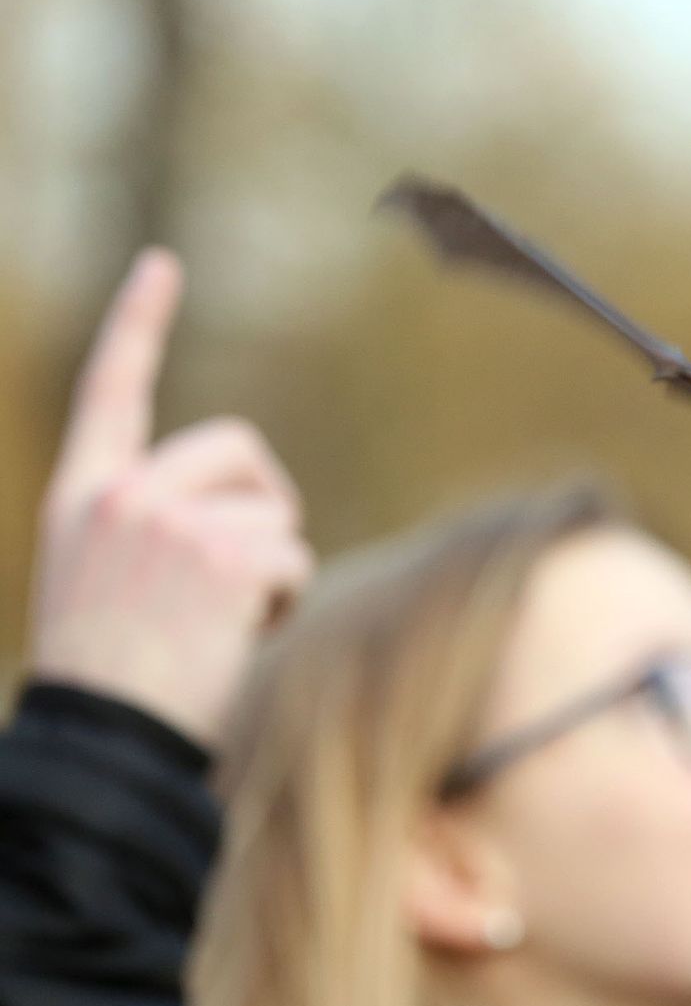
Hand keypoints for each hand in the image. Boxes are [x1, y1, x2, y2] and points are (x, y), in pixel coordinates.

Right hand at [29, 249, 311, 745]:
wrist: (105, 740)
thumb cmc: (115, 682)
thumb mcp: (103, 582)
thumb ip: (153, 529)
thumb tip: (247, 515)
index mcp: (82, 495)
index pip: (111, 391)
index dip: (138, 323)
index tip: (161, 265)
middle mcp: (122, 493)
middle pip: (240, 450)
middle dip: (261, 506)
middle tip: (229, 583)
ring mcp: (169, 518)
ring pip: (276, 515)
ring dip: (269, 572)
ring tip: (212, 626)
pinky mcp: (221, 552)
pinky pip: (293, 556)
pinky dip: (283, 601)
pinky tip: (232, 637)